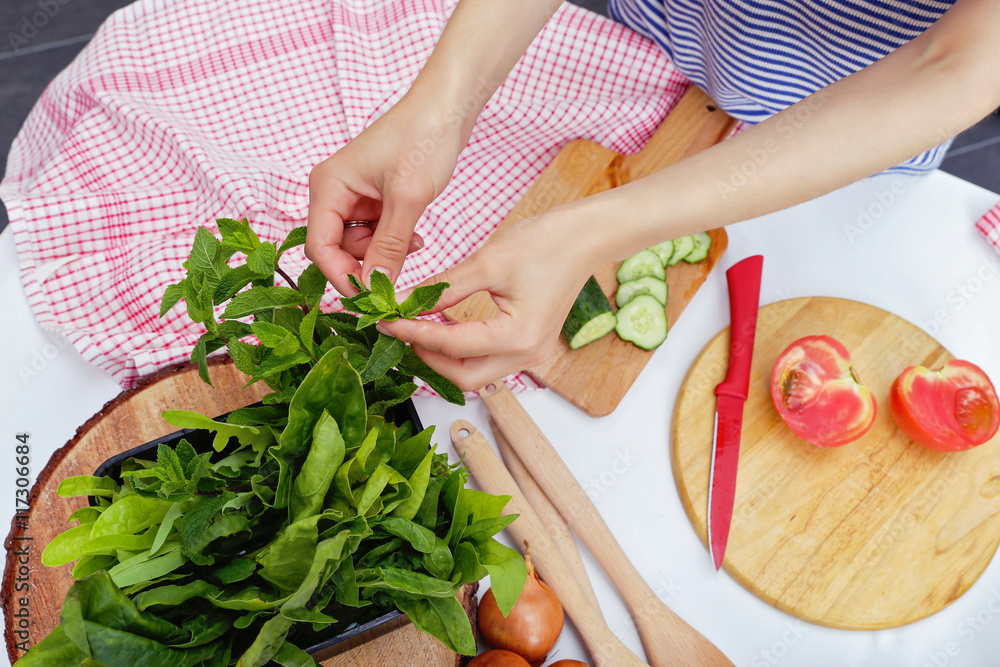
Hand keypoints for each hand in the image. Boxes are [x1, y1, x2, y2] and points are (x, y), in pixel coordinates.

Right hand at [305, 93, 464, 294]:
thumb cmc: (423, 139)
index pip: (319, 247)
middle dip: (367, 263)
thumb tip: (373, 286)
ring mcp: (353, 194)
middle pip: (337, 249)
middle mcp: (333, 191)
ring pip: (359, 244)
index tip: (370, 296)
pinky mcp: (374, 196)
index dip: (341, 275)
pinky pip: (375, 232)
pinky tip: (415, 236)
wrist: (447, 106)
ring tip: (414, 243)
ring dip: (385, 252)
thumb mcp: (407, 198)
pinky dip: (393, 240)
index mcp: (327, 187)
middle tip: (398, 273)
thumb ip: (389, 245)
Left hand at [378, 213, 596, 391]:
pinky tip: (442, 329)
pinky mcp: (529, 346)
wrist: (585, 239)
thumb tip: (404, 303)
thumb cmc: (545, 243)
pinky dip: (461, 351)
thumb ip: (443, 288)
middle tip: (400, 331)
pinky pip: (487, 360)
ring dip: (443, 358)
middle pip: (464, 377)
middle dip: (428, 358)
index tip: (387, 322)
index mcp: (518, 336)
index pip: (453, 346)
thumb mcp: (486, 262)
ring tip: (416, 330)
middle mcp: (527, 355)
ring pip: (475, 374)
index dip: (415, 334)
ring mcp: (531, 354)